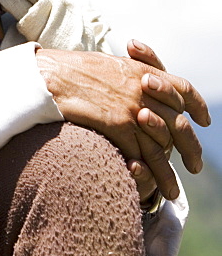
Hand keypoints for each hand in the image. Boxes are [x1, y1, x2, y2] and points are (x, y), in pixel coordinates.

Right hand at [36, 47, 208, 200]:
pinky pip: (140, 154)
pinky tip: (148, 186)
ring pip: (161, 147)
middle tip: (194, 166)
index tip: (204, 120)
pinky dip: (146, 173)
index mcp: (144, 72)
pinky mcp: (119, 125)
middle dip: (190, 148)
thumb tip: (143, 83)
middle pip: (179, 124)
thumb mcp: (110, 64)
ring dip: (168, 173)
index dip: (197, 105)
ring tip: (172, 191)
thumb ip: (132, 74)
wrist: (51, 76)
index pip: (183, 88)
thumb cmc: (73, 69)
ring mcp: (133, 108)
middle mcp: (145, 90)